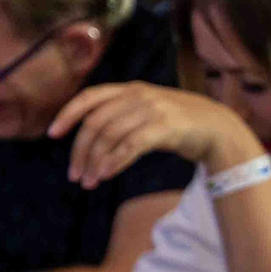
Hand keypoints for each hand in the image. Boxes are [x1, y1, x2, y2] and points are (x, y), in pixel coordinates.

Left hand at [50, 82, 257, 188]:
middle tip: (74, 175)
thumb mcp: (148, 111)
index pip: (89, 97)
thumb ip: (122, 115)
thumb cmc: (179, 124)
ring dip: (95, 162)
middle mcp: (139, 95)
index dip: (67, 114)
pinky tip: (106, 175)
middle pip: (95, 122)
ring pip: (110, 136)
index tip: (52, 135)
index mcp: (131, 89)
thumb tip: (89, 137)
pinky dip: (114, 161)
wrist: (218, 127)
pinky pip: (131, 146)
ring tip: (90, 182)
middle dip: (80, 151)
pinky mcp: (166, 127)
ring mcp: (153, 110)